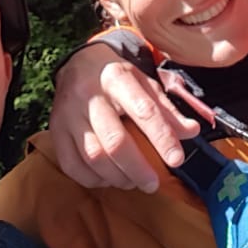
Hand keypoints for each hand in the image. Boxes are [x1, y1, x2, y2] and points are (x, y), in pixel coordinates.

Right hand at [49, 42, 200, 192]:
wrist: (78, 64)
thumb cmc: (118, 78)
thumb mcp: (144, 83)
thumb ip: (167, 110)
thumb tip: (191, 132)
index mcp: (117, 77)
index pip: (143, 110)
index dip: (162, 137)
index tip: (177, 159)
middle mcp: (90, 95)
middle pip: (114, 140)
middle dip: (137, 168)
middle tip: (152, 184)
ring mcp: (69, 113)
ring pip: (93, 156)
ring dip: (117, 177)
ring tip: (132, 181)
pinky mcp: (56, 130)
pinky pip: (72, 165)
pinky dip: (93, 179)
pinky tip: (108, 178)